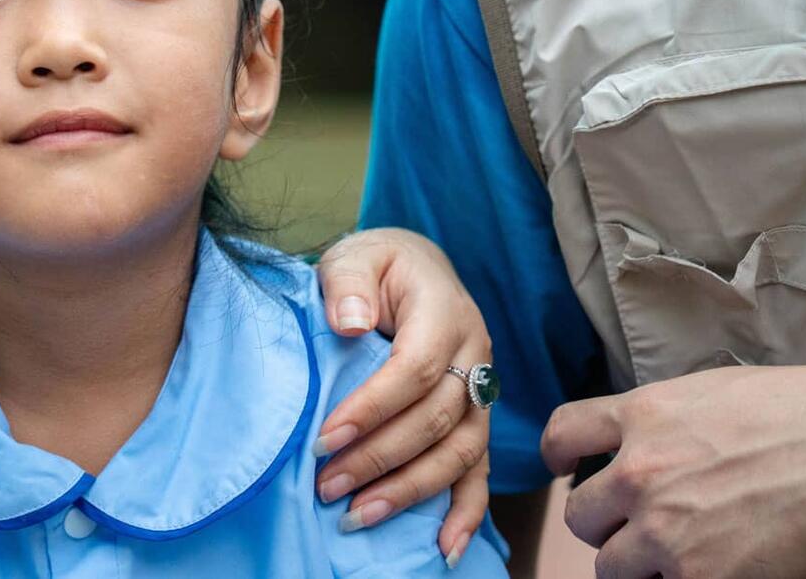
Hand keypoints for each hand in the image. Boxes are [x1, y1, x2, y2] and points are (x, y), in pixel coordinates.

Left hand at [314, 227, 491, 563]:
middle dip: (378, 459)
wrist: (412, 268)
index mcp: (443, 311)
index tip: (323, 440)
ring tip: (358, 515)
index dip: (371, 409)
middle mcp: (474, 353)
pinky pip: (481, 470)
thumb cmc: (376, 265)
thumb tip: (352, 325)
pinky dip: (467, 512)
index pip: (412, 370)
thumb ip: (348, 284)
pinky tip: (446, 549)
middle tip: (327, 486)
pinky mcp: (477, 418)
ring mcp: (481, 389)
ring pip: (459, 452)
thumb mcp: (355, 256)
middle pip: (434, 419)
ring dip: (410, 491)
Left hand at [545, 365, 805, 578]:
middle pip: (579, 514)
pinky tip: (710, 571)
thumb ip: (663, 422)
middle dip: (604, 522)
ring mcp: (666, 531)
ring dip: (636, 564)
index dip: (557, 455)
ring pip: (610, 566)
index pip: (564, 434)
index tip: (562, 467)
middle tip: (634, 525)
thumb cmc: (802, 415)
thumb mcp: (713, 393)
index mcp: (643, 416)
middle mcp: (641, 473)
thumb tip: (642, 444)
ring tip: (676, 555)